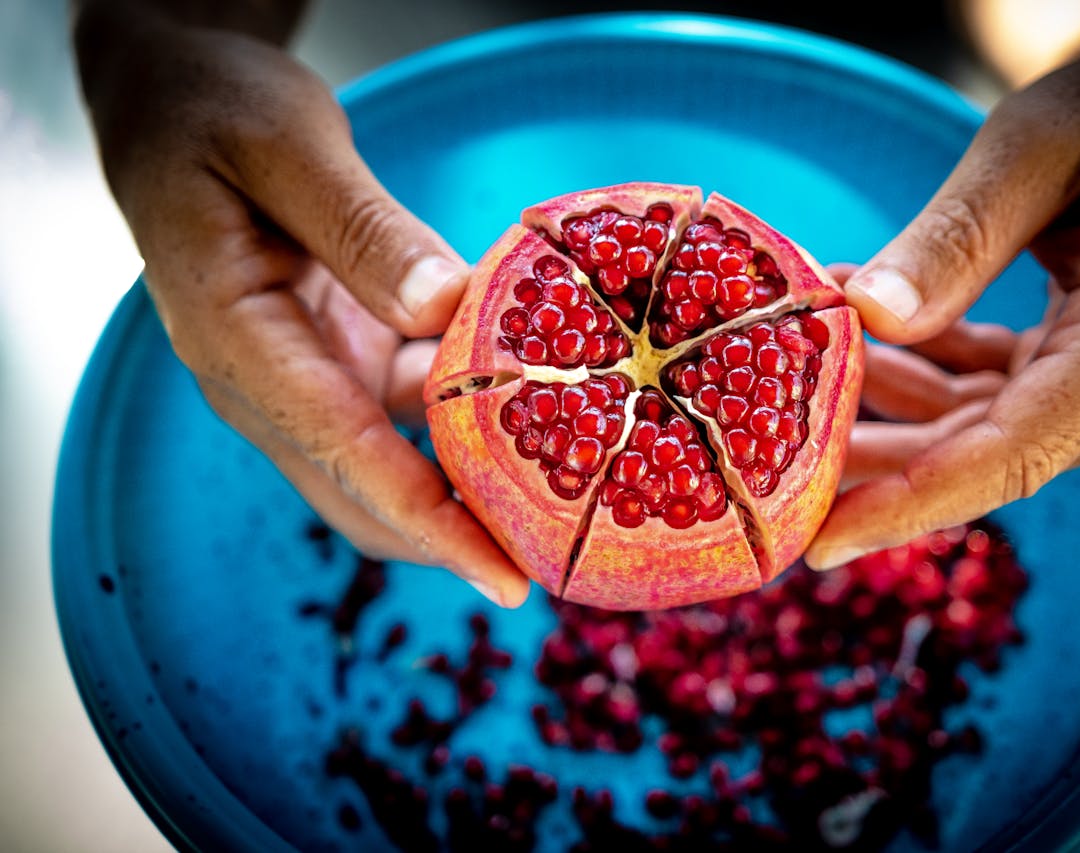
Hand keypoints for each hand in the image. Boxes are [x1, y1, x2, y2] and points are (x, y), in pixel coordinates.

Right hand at [75, 4, 529, 605]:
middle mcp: (263, 381)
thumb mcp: (287, 147)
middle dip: (454, 539)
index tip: (505, 578)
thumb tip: (447, 307)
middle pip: (363, 492)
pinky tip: (536, 404)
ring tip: (563, 500)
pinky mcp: (334, 359)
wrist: (171, 104)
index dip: (430, 524)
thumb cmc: (213, 112)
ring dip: (466, 486)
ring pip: (390, 463)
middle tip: (556, 558)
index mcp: (236, 339)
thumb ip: (363, 231)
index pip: (343, 454)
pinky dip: (464, 417)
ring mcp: (299, 377)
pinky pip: (405, 411)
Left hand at [806, 1, 1079, 568]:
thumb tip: (869, 318)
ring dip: (881, 407)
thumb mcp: (1035, 148)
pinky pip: (986, 398)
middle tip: (762, 465)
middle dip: (870, 460)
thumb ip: (957, 238)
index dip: (912, 502)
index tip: (822, 541)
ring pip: (974, 433)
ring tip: (785, 378)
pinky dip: (917, 370)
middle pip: (983, 456)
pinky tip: (851, 337)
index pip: (1016, 452)